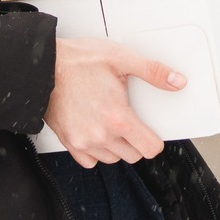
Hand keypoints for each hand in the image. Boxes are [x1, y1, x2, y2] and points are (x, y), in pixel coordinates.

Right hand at [44, 37, 185, 167]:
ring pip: (112, 158)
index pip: (150, 149)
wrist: (42, 66)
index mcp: (117, 118)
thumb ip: (153, 72)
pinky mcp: (69, 142)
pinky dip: (96, 150)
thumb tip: (176, 81)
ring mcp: (83, 142)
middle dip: (136, 140)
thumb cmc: (77, 61)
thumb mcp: (121, 58)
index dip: (155, 139)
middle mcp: (101, 135)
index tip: (151, 131)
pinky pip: (90, 160)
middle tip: (129, 119)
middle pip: (133, 155)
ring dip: (117, 146)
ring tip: (110, 121)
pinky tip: (95, 130)